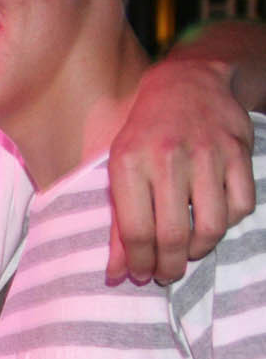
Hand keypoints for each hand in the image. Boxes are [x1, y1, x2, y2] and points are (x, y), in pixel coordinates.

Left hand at [107, 57, 256, 284]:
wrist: (188, 83)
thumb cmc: (145, 134)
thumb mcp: (119, 170)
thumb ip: (118, 223)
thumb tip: (117, 274)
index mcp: (128, 163)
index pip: (135, 231)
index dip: (139, 263)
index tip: (142, 276)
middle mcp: (167, 158)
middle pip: (172, 235)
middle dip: (169, 266)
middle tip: (166, 274)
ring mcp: (207, 154)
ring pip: (211, 227)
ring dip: (199, 250)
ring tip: (188, 251)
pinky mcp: (238, 152)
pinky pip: (241, 207)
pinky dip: (228, 223)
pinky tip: (211, 220)